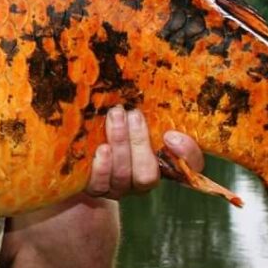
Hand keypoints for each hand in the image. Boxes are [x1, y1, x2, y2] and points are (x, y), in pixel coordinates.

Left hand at [85, 106, 203, 199]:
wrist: (77, 150)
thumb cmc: (116, 119)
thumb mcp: (133, 111)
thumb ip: (147, 106)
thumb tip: (157, 78)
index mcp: (162, 161)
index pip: (190, 165)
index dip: (186, 154)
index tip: (171, 135)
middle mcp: (142, 179)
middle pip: (148, 174)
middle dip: (140, 143)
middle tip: (132, 114)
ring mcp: (118, 188)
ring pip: (124, 176)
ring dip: (120, 145)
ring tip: (114, 118)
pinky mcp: (94, 190)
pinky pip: (99, 185)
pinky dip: (102, 167)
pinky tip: (101, 148)